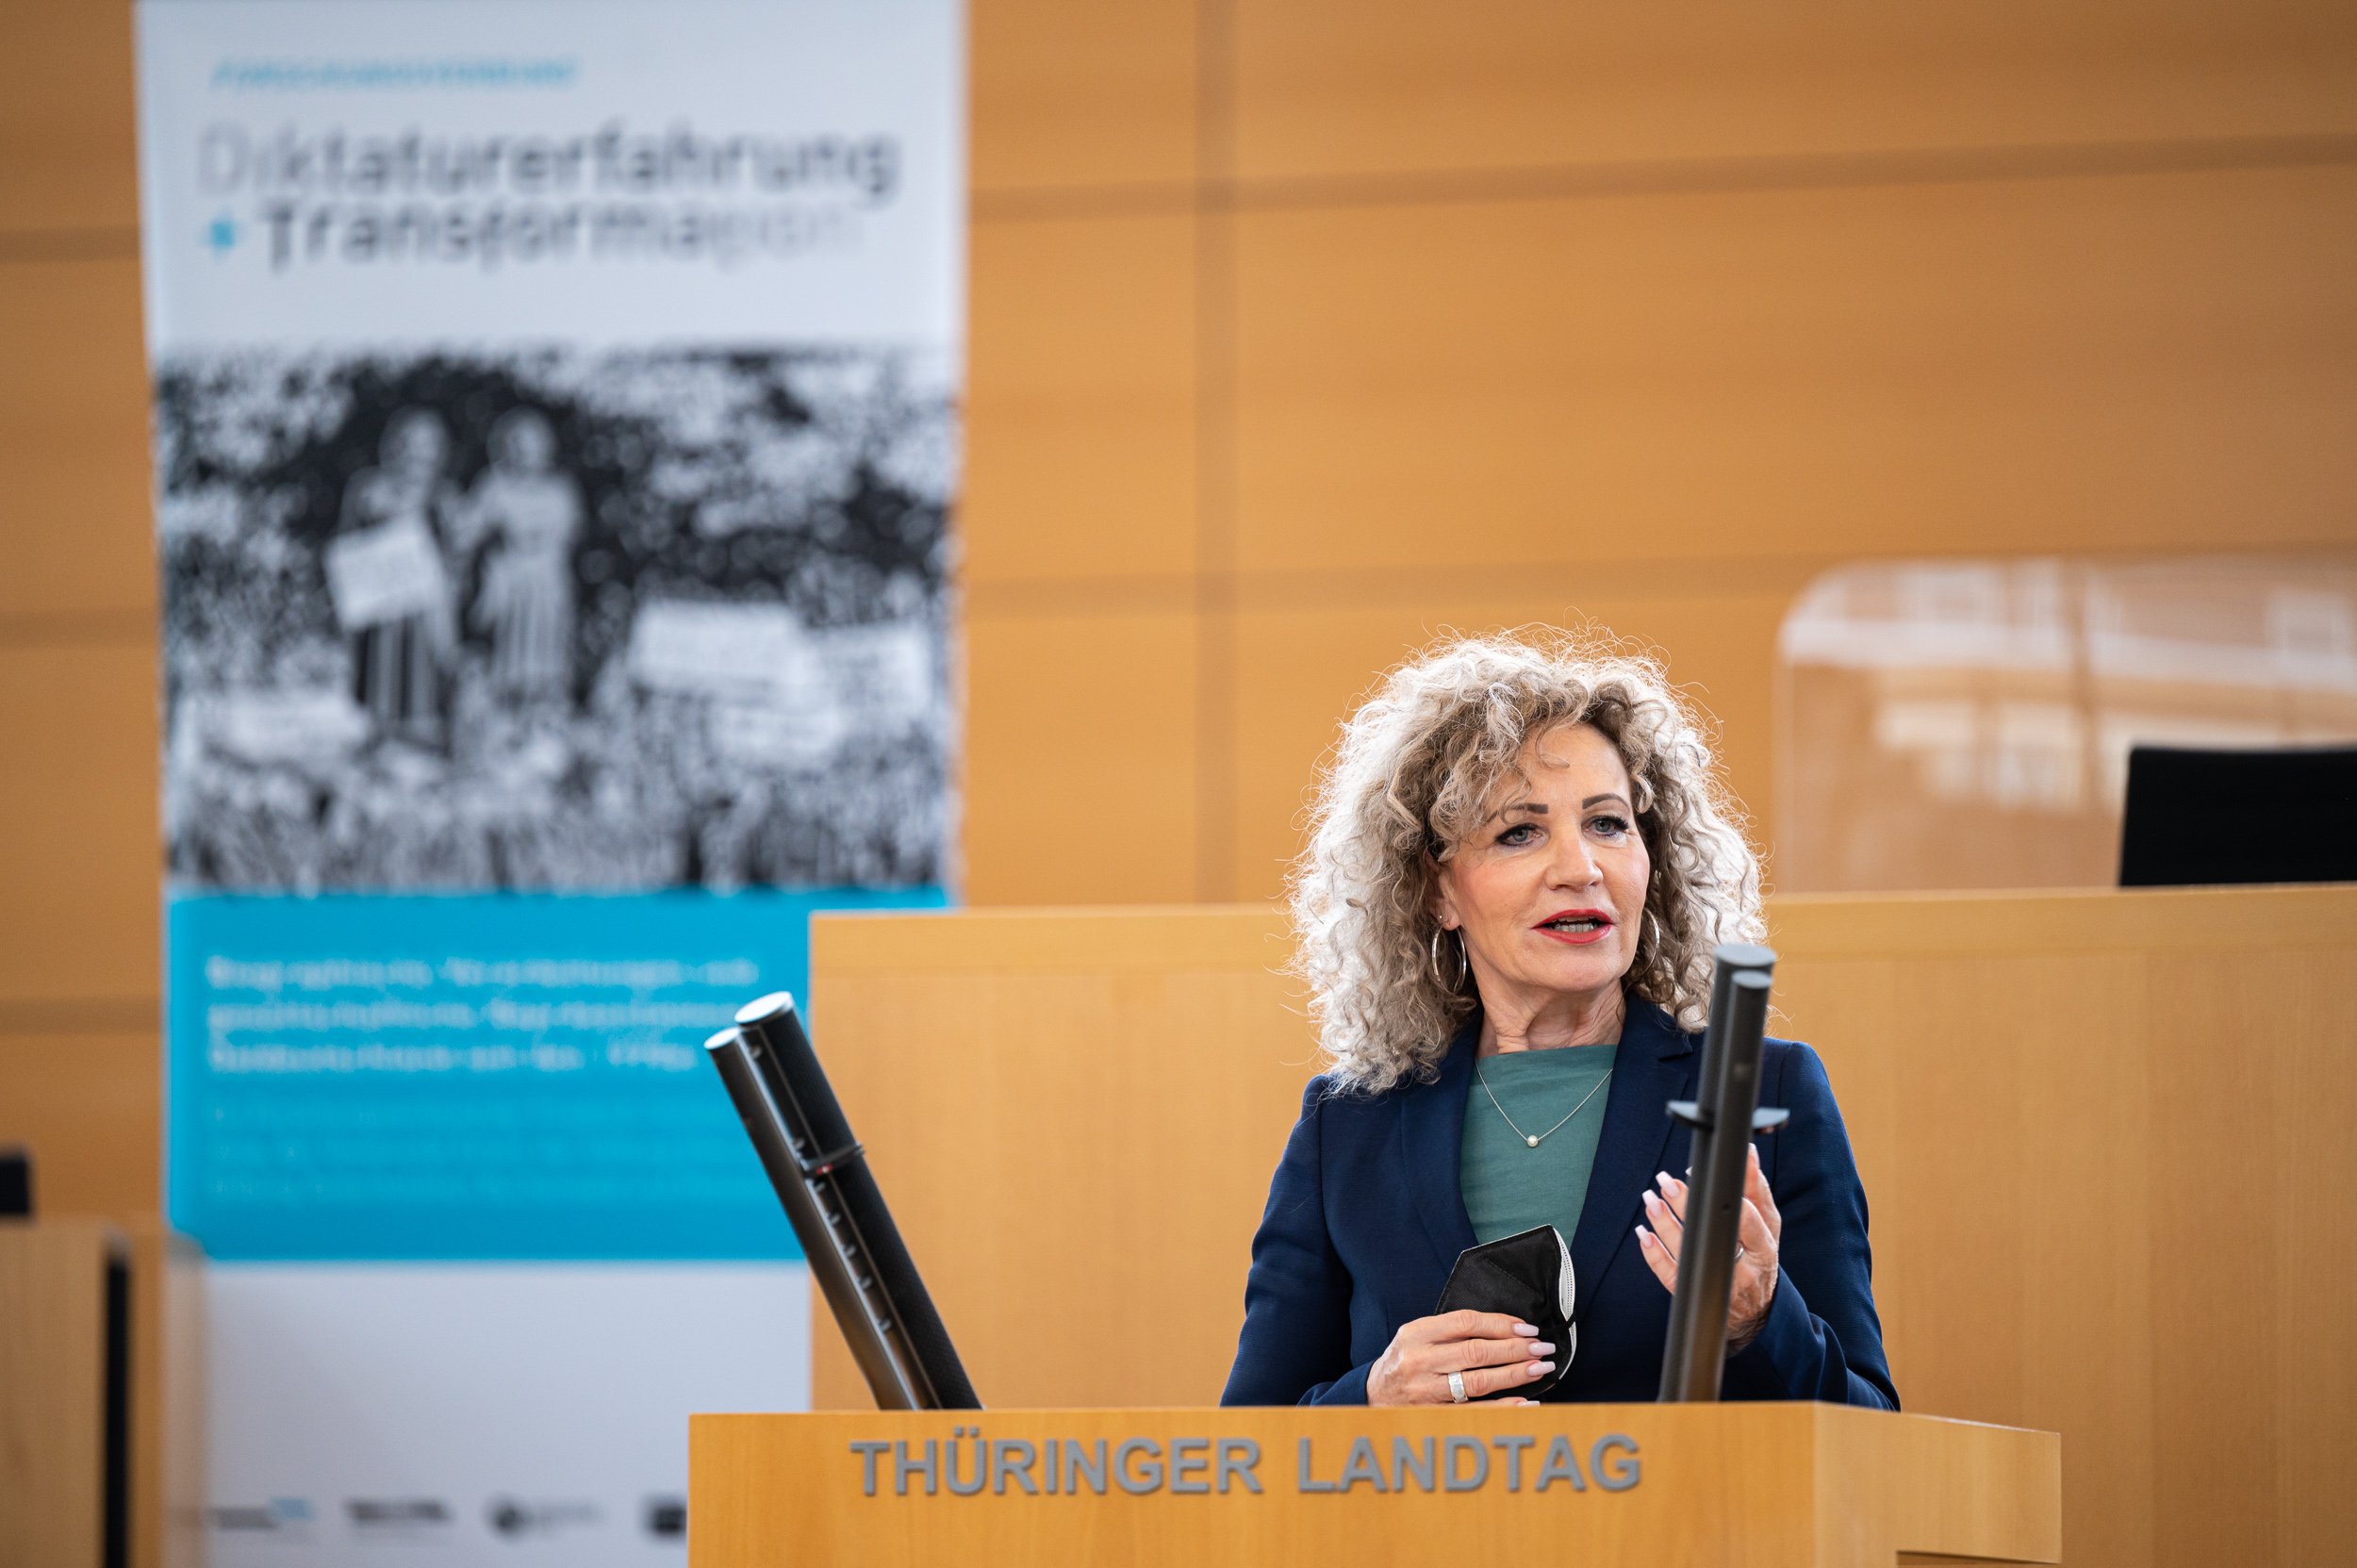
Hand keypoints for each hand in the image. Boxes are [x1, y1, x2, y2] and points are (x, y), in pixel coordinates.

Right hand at [1365, 1310, 1555, 1405]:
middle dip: (1515, 1348)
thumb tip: (1505, 1329)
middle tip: (1542, 1348)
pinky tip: (1526, 1402)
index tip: (1527, 1328)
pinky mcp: (1434, 1414)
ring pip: (1479, 1381)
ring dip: (1515, 1374)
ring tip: (1541, 1368)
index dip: (1500, 1324)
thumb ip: (1451, 1330)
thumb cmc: (1405, 1360)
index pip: (1467, 1323)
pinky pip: (1475, 1411)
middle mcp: (1420, 1360)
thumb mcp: (1418, 1335)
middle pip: (1476, 1352)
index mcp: (1417, 1333)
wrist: (1373, 1395)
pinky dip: (1503, 1407)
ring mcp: (1426, 1390)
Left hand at [1634, 1143, 1782, 1352]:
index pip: (1749, 1217)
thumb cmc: (1759, 1255)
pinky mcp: (1698, 1293)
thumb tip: (1749, 1151)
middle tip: (1667, 1182)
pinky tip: (1644, 1234)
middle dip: (1687, 1206)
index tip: (1700, 1173)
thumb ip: (1756, 1190)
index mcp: (1764, 1244)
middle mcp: (1744, 1265)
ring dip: (1665, 1225)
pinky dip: (1655, 1255)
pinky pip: (1672, 1276)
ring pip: (1688, 1253)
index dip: (1724, 1195)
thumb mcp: (1767, 1225)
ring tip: (1651, 1200)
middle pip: (1713, 1235)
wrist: (1757, 1309)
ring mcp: (1719, 1281)